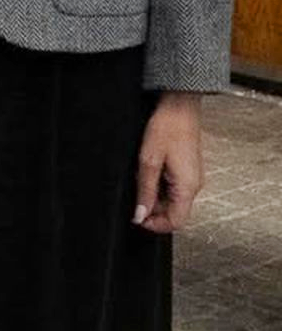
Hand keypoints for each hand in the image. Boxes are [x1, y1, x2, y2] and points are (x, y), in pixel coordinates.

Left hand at [133, 92, 204, 233]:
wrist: (179, 106)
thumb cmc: (168, 127)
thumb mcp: (149, 161)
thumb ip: (145, 191)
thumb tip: (140, 215)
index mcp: (188, 187)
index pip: (175, 223)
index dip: (155, 225)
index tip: (137, 217)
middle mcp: (194, 185)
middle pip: (174, 213)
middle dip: (153, 209)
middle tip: (136, 193)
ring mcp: (192, 178)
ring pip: (172, 200)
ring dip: (155, 195)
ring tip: (143, 176)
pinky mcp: (188, 170)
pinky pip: (174, 187)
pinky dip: (160, 185)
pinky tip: (151, 169)